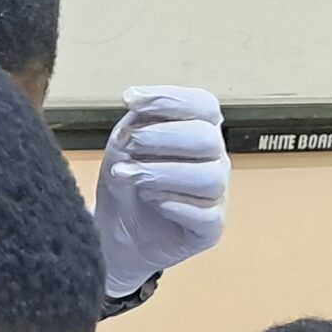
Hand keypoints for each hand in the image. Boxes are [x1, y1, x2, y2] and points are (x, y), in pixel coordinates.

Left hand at [94, 86, 227, 298]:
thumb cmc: (127, 183)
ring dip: (163, 173)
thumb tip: (139, 107)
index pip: (203, 105)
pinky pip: (205, 215)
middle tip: (128, 144)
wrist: (116, 233)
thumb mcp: (124, 146)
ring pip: (209, 177)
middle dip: (162, 137)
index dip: (169, 99)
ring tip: (130, 177)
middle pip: (207, 138)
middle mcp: (214, 160)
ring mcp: (216, 195)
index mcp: (199, 131)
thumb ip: (137, 124)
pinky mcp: (210, 228)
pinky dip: (174, 205)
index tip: (129, 100)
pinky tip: (151, 201)